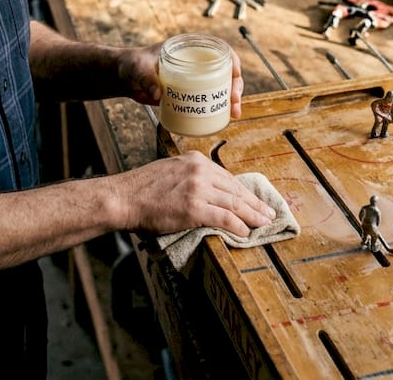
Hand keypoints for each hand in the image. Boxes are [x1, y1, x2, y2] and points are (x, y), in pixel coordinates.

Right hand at [115, 151, 274, 236]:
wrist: (123, 198)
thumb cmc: (141, 189)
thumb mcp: (170, 171)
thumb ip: (190, 177)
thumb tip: (209, 192)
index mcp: (195, 160)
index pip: (227, 177)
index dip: (244, 192)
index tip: (254, 200)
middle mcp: (200, 171)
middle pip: (235, 189)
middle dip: (254, 203)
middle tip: (269, 213)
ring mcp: (198, 189)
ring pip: (234, 203)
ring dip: (253, 215)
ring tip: (264, 223)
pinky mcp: (194, 208)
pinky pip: (224, 218)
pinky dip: (238, 226)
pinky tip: (246, 232)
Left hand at [119, 41, 244, 118]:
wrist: (124, 78)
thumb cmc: (131, 65)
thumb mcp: (138, 68)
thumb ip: (146, 78)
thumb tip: (157, 93)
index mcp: (189, 47)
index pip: (219, 49)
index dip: (232, 62)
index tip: (234, 76)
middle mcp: (196, 62)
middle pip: (225, 71)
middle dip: (235, 86)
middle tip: (234, 102)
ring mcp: (194, 78)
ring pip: (221, 87)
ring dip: (231, 100)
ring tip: (233, 115)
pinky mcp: (189, 93)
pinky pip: (209, 99)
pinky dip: (218, 108)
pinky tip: (224, 119)